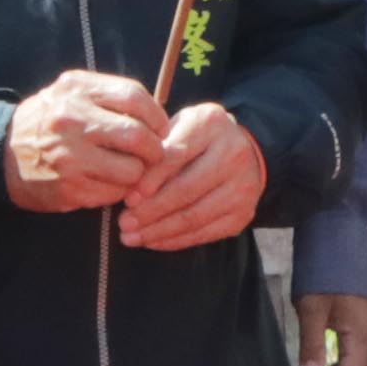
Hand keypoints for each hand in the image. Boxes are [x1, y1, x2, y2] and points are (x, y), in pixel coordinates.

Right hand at [1, 68, 165, 213]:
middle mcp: (72, 121)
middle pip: (138, 135)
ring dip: (137, 174)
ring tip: (127, 170)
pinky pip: (114, 192)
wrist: (2, 155)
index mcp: (76, 91)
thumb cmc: (46, 122)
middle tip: (152, 155)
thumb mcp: (69, 94)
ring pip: (132, 170)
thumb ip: (108, 97)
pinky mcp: (70, 188)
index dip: (156, 116)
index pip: (134, 97)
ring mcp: (70, 157)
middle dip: (155, 149)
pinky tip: (107, 183)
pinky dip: (119, 190)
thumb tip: (156, 116)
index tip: (160, 128)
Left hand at [120, 103, 272, 251]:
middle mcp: (233, 154)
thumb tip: (128, 182)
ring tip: (131, 237)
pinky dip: (175, 240)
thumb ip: (155, 147)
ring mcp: (241, 186)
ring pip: (194, 216)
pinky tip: (152, 241)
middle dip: (150, 211)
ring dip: (158, 230)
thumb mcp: (176, 126)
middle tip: (124, 223)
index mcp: (211, 124)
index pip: (175, 156)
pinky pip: (204, 233)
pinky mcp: (242, 213)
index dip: (149, 180)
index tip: (127, 199)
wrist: (241, 149)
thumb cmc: (195, 137)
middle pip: (185, 190)